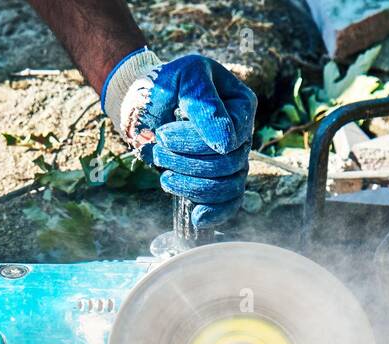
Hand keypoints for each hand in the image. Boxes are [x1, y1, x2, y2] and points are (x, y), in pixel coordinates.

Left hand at [103, 50, 256, 226]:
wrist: (147, 102)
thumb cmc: (166, 84)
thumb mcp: (185, 79)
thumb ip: (204, 105)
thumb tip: (226, 143)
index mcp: (241, 106)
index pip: (230, 138)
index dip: (197, 144)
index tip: (164, 134)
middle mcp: (241, 134)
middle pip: (227, 165)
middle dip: (187, 163)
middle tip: (158, 151)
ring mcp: (231, 159)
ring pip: (226, 187)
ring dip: (191, 186)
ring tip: (164, 175)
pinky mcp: (217, 179)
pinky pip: (228, 202)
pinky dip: (215, 213)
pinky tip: (197, 219)